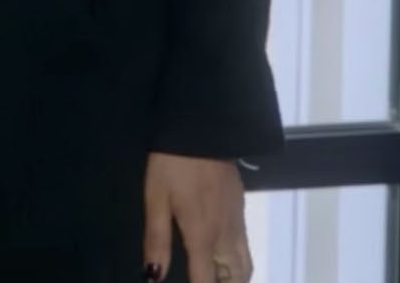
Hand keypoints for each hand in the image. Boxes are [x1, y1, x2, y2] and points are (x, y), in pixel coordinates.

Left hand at [144, 152, 251, 282]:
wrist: (203, 132)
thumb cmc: (172, 166)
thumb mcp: (156, 201)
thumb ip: (156, 240)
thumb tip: (153, 277)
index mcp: (202, 237)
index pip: (206, 281)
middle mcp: (225, 236)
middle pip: (235, 278)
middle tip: (206, 280)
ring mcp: (237, 222)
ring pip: (245, 265)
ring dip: (234, 278)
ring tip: (217, 277)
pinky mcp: (241, 209)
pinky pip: (246, 246)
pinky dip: (239, 261)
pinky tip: (223, 256)